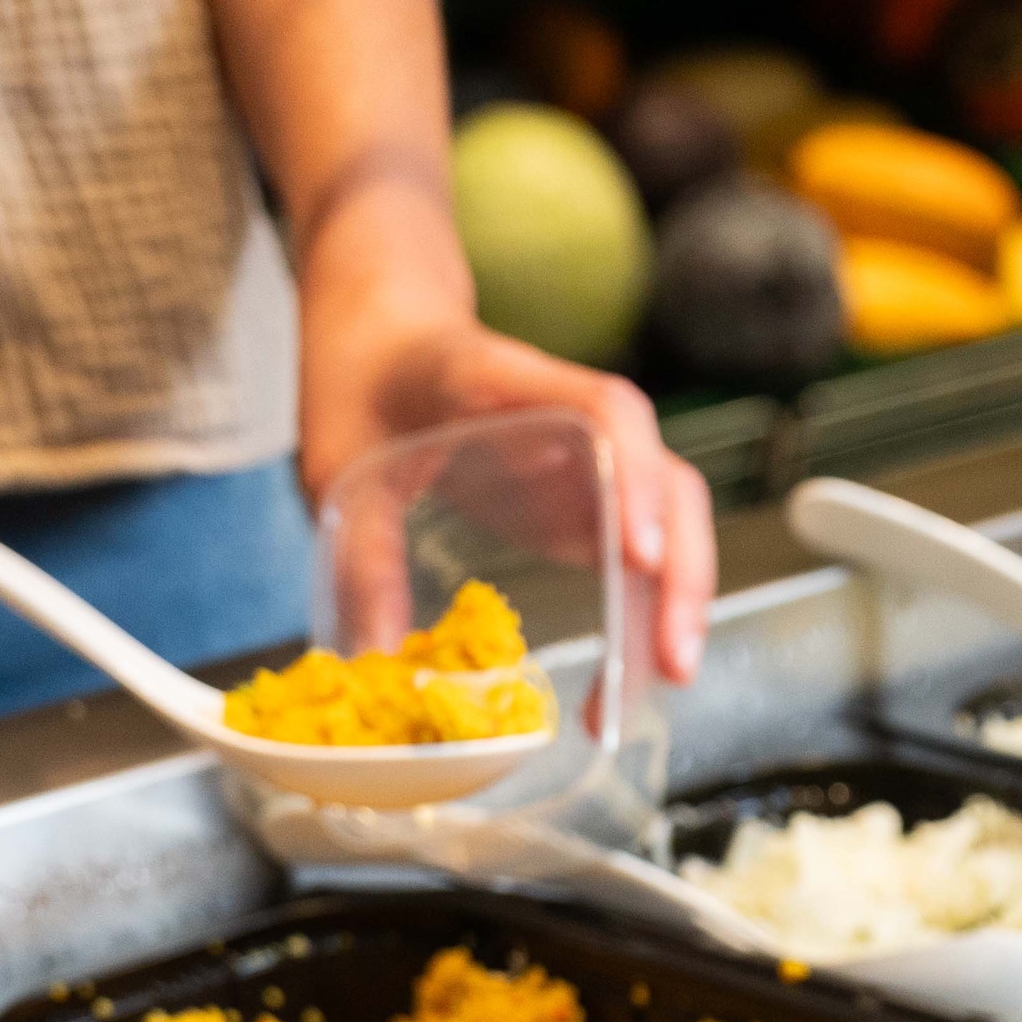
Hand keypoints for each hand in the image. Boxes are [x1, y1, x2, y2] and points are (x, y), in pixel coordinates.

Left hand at [300, 291, 716, 681]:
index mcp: (510, 382)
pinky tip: (625, 676)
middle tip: (671, 662)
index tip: (640, 554)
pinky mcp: (590, 502)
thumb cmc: (364, 383)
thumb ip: (362, 555)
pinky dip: (641, 614)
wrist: (384, 338)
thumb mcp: (338, 463)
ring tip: (657, 683)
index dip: (635, 477)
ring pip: (670, 525)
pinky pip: (638, 557)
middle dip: (683, 573)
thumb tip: (377, 663)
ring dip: (676, 603)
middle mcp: (577, 418)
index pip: (607, 412)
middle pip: (668, 482)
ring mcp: (594, 462)